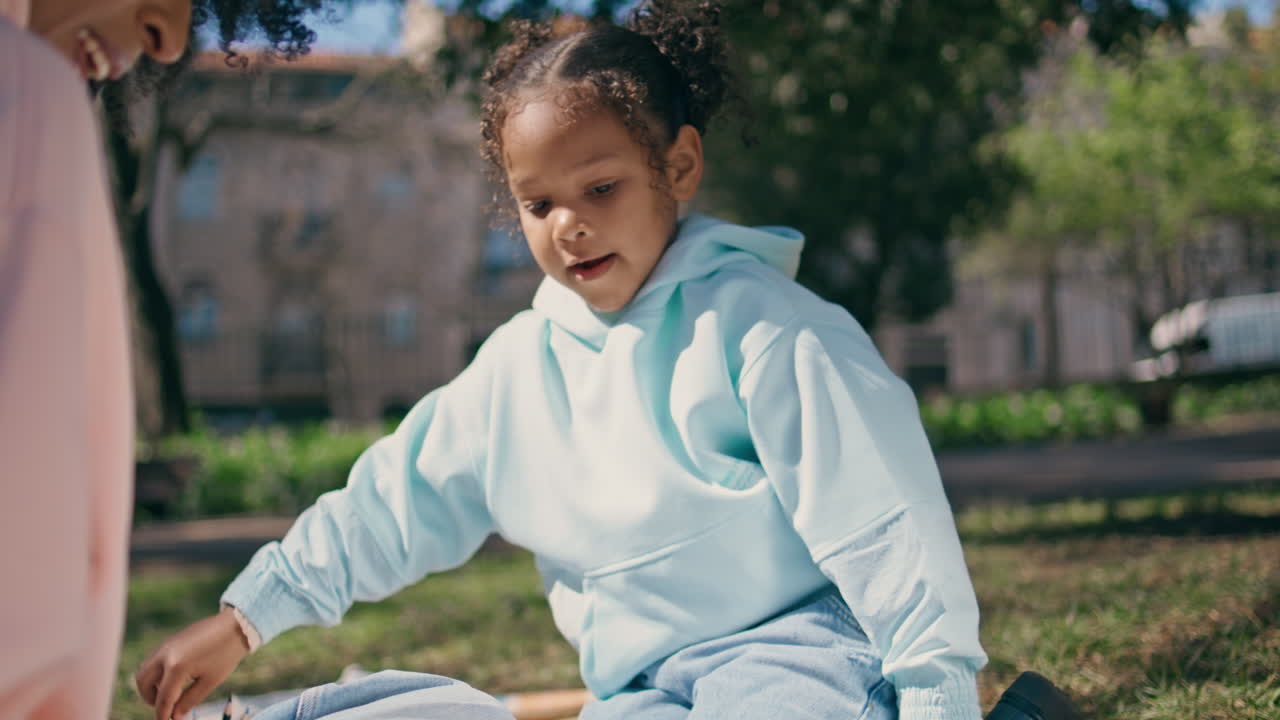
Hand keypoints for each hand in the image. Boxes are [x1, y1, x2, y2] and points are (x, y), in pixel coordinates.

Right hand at [134, 608, 250, 719]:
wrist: (234, 625)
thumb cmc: (226, 654)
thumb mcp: (210, 681)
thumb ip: (189, 700)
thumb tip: (174, 716)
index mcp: (176, 667)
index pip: (163, 698)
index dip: (162, 714)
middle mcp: (165, 655)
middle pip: (143, 682)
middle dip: (149, 698)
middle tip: (164, 707)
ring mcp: (165, 645)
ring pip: (145, 670)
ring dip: (150, 685)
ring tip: (170, 694)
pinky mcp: (169, 641)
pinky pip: (153, 660)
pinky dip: (156, 673)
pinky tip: (174, 679)